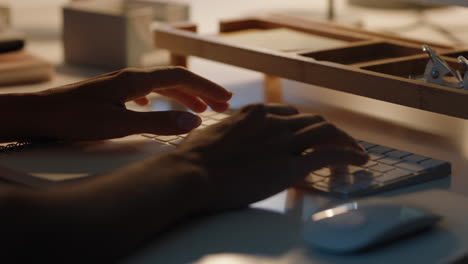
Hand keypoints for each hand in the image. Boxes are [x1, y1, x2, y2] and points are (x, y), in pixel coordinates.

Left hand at [18, 67, 231, 140]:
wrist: (39, 115)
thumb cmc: (74, 119)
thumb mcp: (119, 125)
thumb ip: (157, 124)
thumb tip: (194, 122)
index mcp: (135, 80)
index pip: (181, 77)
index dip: (206, 87)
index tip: (225, 99)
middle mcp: (130, 78)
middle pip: (174, 79)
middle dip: (199, 91)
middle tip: (220, 105)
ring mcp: (120, 84)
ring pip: (159, 86)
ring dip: (181, 96)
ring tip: (197, 108)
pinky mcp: (111, 94)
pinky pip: (143, 92)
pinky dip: (158, 98)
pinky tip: (154, 106)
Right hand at [174, 103, 368, 210]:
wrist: (192, 173)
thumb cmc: (192, 158)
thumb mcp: (210, 135)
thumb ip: (224, 133)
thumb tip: (221, 137)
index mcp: (254, 113)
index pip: (290, 114)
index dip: (303, 125)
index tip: (308, 134)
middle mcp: (273, 122)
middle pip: (313, 121)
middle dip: (329, 131)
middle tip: (339, 142)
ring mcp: (284, 142)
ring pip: (327, 132)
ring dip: (345, 141)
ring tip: (357, 152)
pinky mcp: (290, 165)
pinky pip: (330, 155)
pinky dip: (349, 156)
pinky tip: (360, 160)